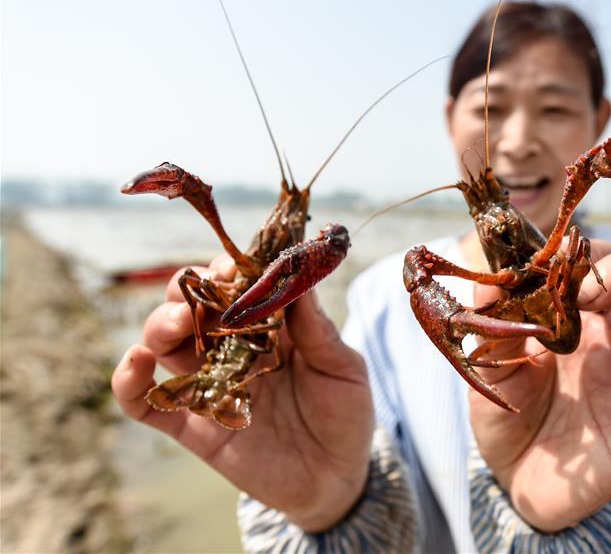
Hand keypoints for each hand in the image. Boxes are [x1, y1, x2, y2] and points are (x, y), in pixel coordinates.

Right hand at [111, 256, 373, 530]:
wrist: (336, 478)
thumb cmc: (346, 415)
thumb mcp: (342, 369)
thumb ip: (317, 328)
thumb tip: (296, 272)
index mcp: (268, 327)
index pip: (235, 286)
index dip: (228, 270)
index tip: (233, 267)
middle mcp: (231, 349)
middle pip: (190, 306)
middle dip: (186, 293)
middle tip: (201, 297)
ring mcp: (209, 385)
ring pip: (164, 344)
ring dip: (161, 326)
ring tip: (178, 325)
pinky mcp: (193, 425)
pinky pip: (146, 402)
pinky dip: (129, 381)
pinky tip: (137, 362)